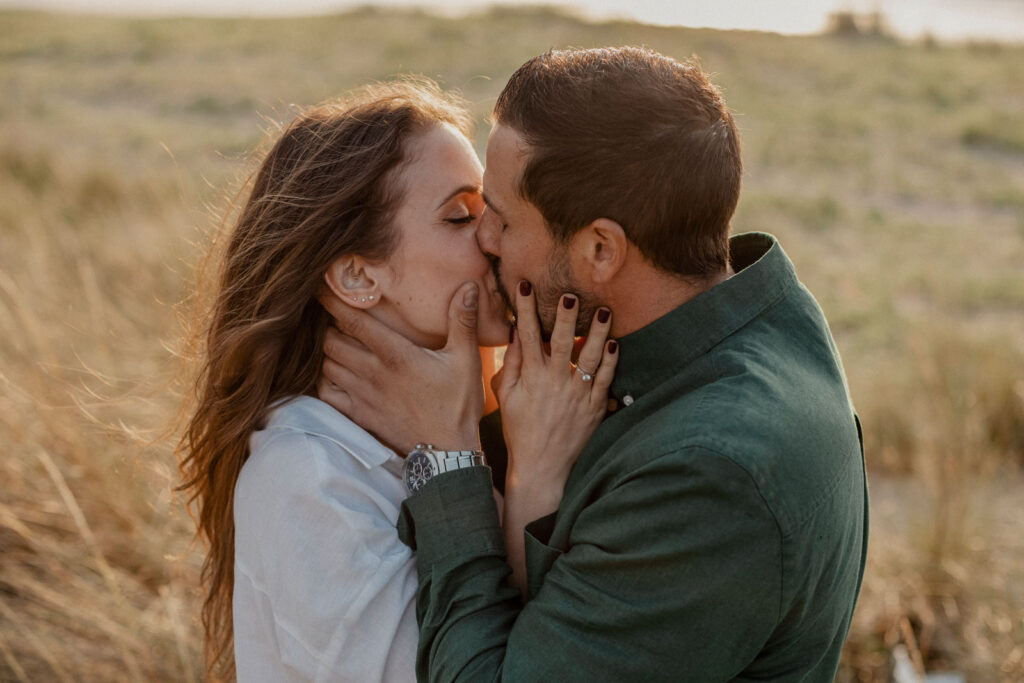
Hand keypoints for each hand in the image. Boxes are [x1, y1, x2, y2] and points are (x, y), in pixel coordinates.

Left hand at [317, 281, 483, 453]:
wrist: (446, 454)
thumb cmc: (458, 405)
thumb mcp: (466, 360)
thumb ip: (462, 321)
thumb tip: (468, 286)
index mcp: (396, 355)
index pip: (353, 322)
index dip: (334, 302)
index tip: (322, 288)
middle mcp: (372, 373)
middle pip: (331, 341)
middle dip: (330, 326)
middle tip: (337, 319)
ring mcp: (362, 396)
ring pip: (327, 365)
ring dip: (328, 352)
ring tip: (337, 343)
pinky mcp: (359, 415)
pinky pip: (327, 393)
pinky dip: (326, 380)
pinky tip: (337, 374)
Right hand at [498, 281, 617, 596]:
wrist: (543, 466)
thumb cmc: (521, 430)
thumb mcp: (507, 396)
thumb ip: (512, 364)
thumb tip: (516, 335)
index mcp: (531, 377)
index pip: (527, 335)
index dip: (525, 308)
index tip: (524, 286)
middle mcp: (554, 381)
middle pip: (560, 340)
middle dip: (564, 314)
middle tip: (569, 293)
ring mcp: (577, 394)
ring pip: (589, 356)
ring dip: (597, 332)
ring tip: (604, 311)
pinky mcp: (594, 406)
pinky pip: (605, 379)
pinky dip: (611, 361)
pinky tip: (615, 344)